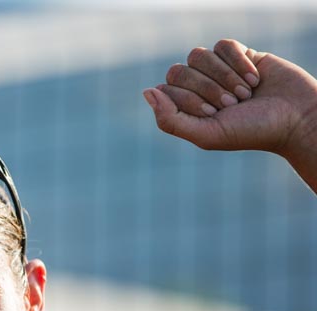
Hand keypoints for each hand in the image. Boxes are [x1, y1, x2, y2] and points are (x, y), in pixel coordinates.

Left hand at [145, 39, 316, 164]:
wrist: (295, 118)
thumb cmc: (250, 131)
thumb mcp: (206, 134)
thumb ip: (170, 120)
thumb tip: (147, 92)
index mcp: (184, 108)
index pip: (165, 89)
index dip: (188, 99)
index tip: (215, 113)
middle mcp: (196, 88)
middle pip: (179, 70)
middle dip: (207, 88)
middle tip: (232, 104)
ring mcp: (217, 71)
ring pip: (199, 55)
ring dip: (223, 75)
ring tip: (245, 93)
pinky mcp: (240, 55)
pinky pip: (223, 45)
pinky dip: (238, 62)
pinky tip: (254, 78)